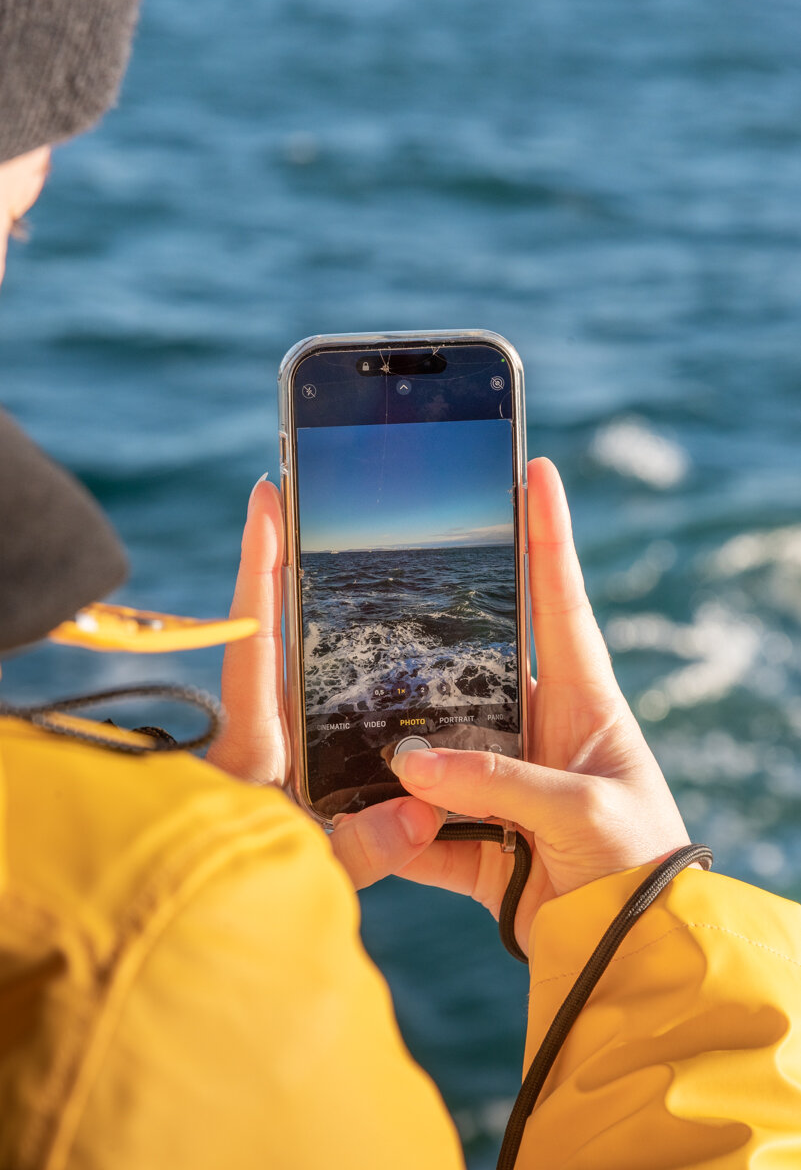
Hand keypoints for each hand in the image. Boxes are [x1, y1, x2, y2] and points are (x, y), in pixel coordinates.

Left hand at [206, 476, 443, 888]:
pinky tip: (363, 648)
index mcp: (251, 743)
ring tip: (336, 550)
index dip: (260, 564)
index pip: (254, 636)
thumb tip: (423, 807)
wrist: (198, 932)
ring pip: (282, 659)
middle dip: (279, 564)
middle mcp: (254, 731)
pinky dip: (320, 659)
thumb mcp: (308, 873)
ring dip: (300, 606)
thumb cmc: (239, 898)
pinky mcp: (280, 766)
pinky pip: (301, 696)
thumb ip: (360, 848)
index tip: (266, 497)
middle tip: (304, 501)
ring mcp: (266, 745)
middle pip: (264, 629)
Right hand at [387, 458, 690, 955]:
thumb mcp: (581, 811)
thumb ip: (497, 780)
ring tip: (352, 719)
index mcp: (584, 702)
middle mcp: (537, 732)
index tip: (533, 469)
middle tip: (388, 580)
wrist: (634, 962)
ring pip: (435, 747)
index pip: (561, 600)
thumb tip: (407, 762)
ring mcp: (502, 783)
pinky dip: (397, 833)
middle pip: (477, 664)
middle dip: (435, 632)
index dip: (547, 533)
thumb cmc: (639, 868)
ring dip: (401, 749)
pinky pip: (421, 826)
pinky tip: (367, 826)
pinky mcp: (476, 839)